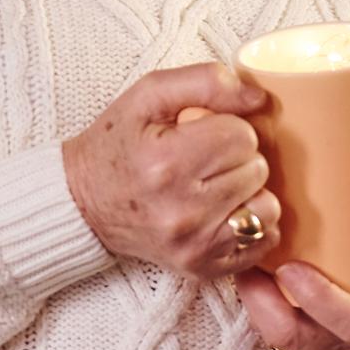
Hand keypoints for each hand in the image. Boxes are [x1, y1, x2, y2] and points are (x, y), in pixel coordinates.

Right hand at [62, 61, 285, 283]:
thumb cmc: (117, 145)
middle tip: (205, 160)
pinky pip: (262, 242)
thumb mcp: (148, 96)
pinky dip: (251, 225)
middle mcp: (183, 210)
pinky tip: (224, 212)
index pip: (242, 136)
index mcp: (168, 162)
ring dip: (249, 192)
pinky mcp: (202, 268)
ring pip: (267, 207)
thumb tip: (259, 97)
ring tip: (217, 186)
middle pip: (257, 169)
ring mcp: (195, 245)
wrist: (82, 204)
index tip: (202, 134)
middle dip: (237, 158)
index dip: (226, 128)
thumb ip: (205, 82)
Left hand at [232, 181, 349, 349]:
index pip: (348, 323)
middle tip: (248, 258)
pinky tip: (265, 301)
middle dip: (258, 298)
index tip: (289, 267)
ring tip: (249, 271)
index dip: (314, 297)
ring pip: (276, 346)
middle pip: (291, 337)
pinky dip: (269, 329)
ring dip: (258, 309)